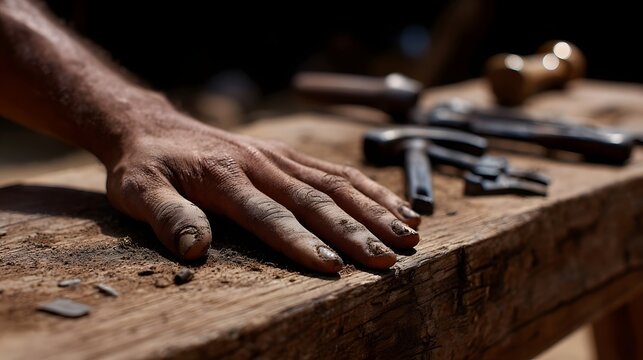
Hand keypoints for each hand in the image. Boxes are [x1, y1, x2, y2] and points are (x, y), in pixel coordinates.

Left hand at [105, 111, 420, 272]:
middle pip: (315, 200)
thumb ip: (168, 217)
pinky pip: (337, 171)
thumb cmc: (148, 166)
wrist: (154, 126)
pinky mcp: (289, 155)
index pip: (269, 214)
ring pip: (336, 182)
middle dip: (354, 231)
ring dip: (374, 210)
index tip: (332, 267)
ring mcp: (279, 157)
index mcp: (224, 176)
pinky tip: (397, 206)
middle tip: (388, 258)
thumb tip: (196, 249)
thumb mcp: (139, 191)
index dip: (300, 241)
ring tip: (407, 235)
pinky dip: (371, 189)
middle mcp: (260, 163)